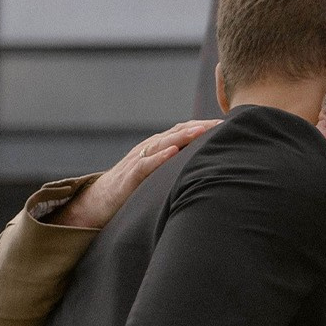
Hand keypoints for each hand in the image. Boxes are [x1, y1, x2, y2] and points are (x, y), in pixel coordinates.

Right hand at [56, 120, 218, 227]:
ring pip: (163, 143)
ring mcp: (138, 160)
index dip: (204, 127)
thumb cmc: (132, 189)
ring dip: (183, 136)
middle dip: (200, 127)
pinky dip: (160, 157)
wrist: (98, 201)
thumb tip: (204, 168)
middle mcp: (149, 148)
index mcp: (157, 147)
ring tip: (203, 131)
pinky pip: (145, 164)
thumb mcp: (158, 175)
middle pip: (177, 132)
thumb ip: (175, 167)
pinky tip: (174, 152)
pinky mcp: (130, 175)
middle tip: (223, 123)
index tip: (227, 124)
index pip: (183, 131)